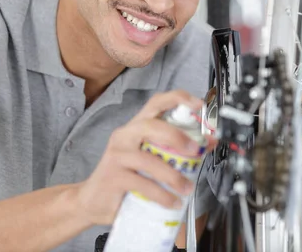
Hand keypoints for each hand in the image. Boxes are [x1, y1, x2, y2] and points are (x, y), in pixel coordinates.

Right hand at [75, 90, 217, 225]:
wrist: (93, 200)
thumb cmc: (125, 177)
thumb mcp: (150, 159)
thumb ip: (174, 151)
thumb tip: (207, 143)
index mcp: (136, 127)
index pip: (155, 103)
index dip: (177, 99)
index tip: (198, 104)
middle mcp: (124, 136)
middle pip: (151, 125)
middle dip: (177, 136)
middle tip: (195, 150)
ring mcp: (117, 155)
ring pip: (148, 159)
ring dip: (173, 175)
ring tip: (186, 188)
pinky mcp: (113, 176)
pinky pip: (143, 184)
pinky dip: (162, 195)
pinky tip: (172, 202)